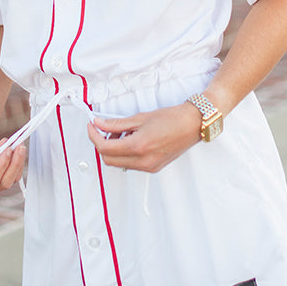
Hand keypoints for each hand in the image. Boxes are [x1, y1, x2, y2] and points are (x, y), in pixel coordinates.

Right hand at [0, 134, 26, 198]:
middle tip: (19, 146)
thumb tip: (7, 145)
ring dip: (19, 162)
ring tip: (19, 145)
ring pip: (12, 179)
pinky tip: (18, 152)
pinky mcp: (1, 184)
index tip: (8, 149)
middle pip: (5, 182)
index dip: (2, 165)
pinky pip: (14, 176)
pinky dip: (18, 163)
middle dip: (15, 163)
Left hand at [87, 103, 201, 174]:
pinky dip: (125, 153)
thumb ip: (117, 124)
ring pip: (119, 163)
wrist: (194, 125)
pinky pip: (131, 164)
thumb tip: (99, 123)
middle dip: (101, 144)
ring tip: (120, 133)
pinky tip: (130, 140)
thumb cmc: (172, 118)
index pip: (105, 148)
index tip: (92, 125)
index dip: (94, 136)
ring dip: (113, 149)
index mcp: (138, 146)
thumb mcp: (140, 118)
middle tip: (103, 129)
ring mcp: (149, 167)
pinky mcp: (154, 168)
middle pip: (108, 159)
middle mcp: (143, 161)